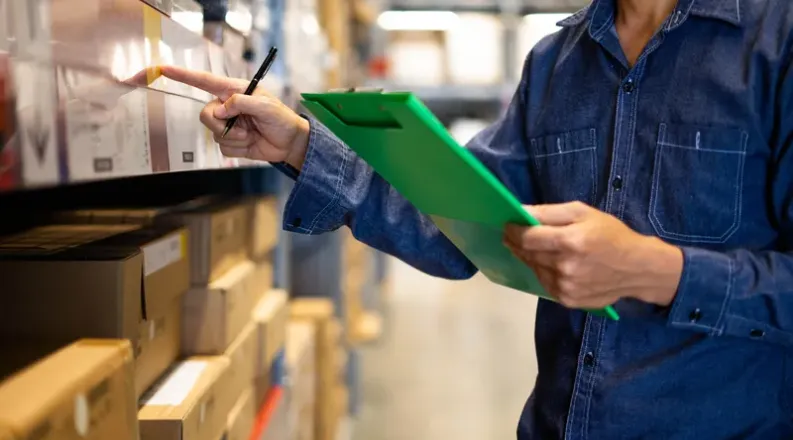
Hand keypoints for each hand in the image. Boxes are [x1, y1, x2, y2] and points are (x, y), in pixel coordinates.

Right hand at [158, 66, 308, 168]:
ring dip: (235, 138)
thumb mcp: (266, 106)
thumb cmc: (281, 119)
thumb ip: (242, 103)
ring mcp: (227, 125)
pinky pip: (222, 148)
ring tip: (252, 134)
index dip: (183, 75)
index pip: (203, 81)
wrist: (289, 143)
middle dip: (222, 125)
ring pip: (213, 134)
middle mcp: (227, 106)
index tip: (163, 68)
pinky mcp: (230, 142)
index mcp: (233, 91)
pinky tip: (250, 144)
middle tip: (244, 128)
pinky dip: (237, 149)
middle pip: (205, 114)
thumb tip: (221, 109)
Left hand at [503, 201, 682, 308]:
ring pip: (534, 269)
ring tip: (533, 248)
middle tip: (512, 235)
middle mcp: (565, 267)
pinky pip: (545, 283)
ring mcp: (566, 287)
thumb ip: (549, 212)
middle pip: (528, 254)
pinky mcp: (568, 300)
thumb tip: (521, 211)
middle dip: (517, 243)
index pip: (527, 238)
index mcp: (570, 241)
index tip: (507, 225)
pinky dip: (542, 272)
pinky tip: (549, 263)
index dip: (513, 231)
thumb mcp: (583, 212)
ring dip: (529, 258)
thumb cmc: (611, 234)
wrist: (638, 268)